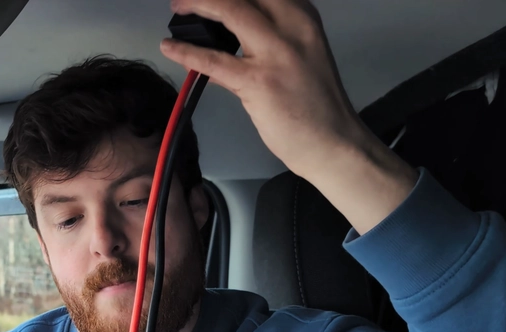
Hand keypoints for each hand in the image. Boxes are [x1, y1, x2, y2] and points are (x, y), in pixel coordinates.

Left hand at [160, 0, 417, 232]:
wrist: (336, 143)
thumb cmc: (315, 105)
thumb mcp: (295, 60)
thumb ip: (259, 48)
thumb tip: (217, 47)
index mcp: (303, 17)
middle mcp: (293, 26)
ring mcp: (277, 52)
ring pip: (230, 11)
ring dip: (197, 4)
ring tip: (177, 7)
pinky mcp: (260, 81)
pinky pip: (215, 61)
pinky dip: (187, 52)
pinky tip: (169, 47)